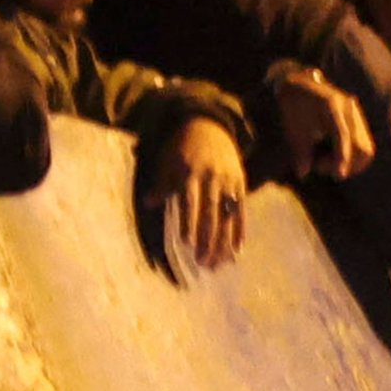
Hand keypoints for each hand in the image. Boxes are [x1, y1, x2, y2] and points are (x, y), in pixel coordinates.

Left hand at [154, 118, 248, 271]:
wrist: (210, 126)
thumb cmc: (182, 146)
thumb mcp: (168, 161)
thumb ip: (162, 183)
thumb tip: (149, 203)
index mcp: (190, 173)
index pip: (190, 203)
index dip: (190, 222)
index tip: (187, 242)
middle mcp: (211, 179)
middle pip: (211, 214)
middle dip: (208, 240)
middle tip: (203, 262)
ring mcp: (228, 183)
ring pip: (227, 217)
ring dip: (223, 242)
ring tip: (219, 263)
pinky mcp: (239, 186)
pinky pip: (241, 213)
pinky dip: (240, 232)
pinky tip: (237, 250)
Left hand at [270, 66, 374, 181]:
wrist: (300, 85)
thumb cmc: (292, 106)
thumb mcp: (292, 128)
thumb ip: (299, 151)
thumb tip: (303, 174)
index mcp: (331, 105)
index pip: (343, 136)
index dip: (342, 158)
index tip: (338, 175)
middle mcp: (348, 108)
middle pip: (361, 146)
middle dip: (345, 164)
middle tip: (321, 167)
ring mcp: (356, 115)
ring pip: (366, 150)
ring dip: (350, 164)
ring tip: (326, 164)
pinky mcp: (359, 122)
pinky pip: (364, 147)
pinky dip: (352, 159)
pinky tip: (335, 160)